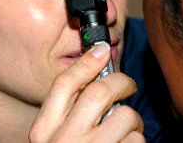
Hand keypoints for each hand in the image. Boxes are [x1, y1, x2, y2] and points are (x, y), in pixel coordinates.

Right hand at [29, 42, 144, 142]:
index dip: (87, 62)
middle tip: (127, 85)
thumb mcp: (55, 140)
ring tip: (128, 129)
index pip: (64, 84)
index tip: (101, 50)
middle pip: (100, 92)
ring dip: (134, 119)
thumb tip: (96, 75)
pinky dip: (138, 141)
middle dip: (121, 81)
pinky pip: (137, 141)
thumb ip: (68, 113)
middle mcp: (64, 142)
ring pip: (125, 116)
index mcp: (44, 133)